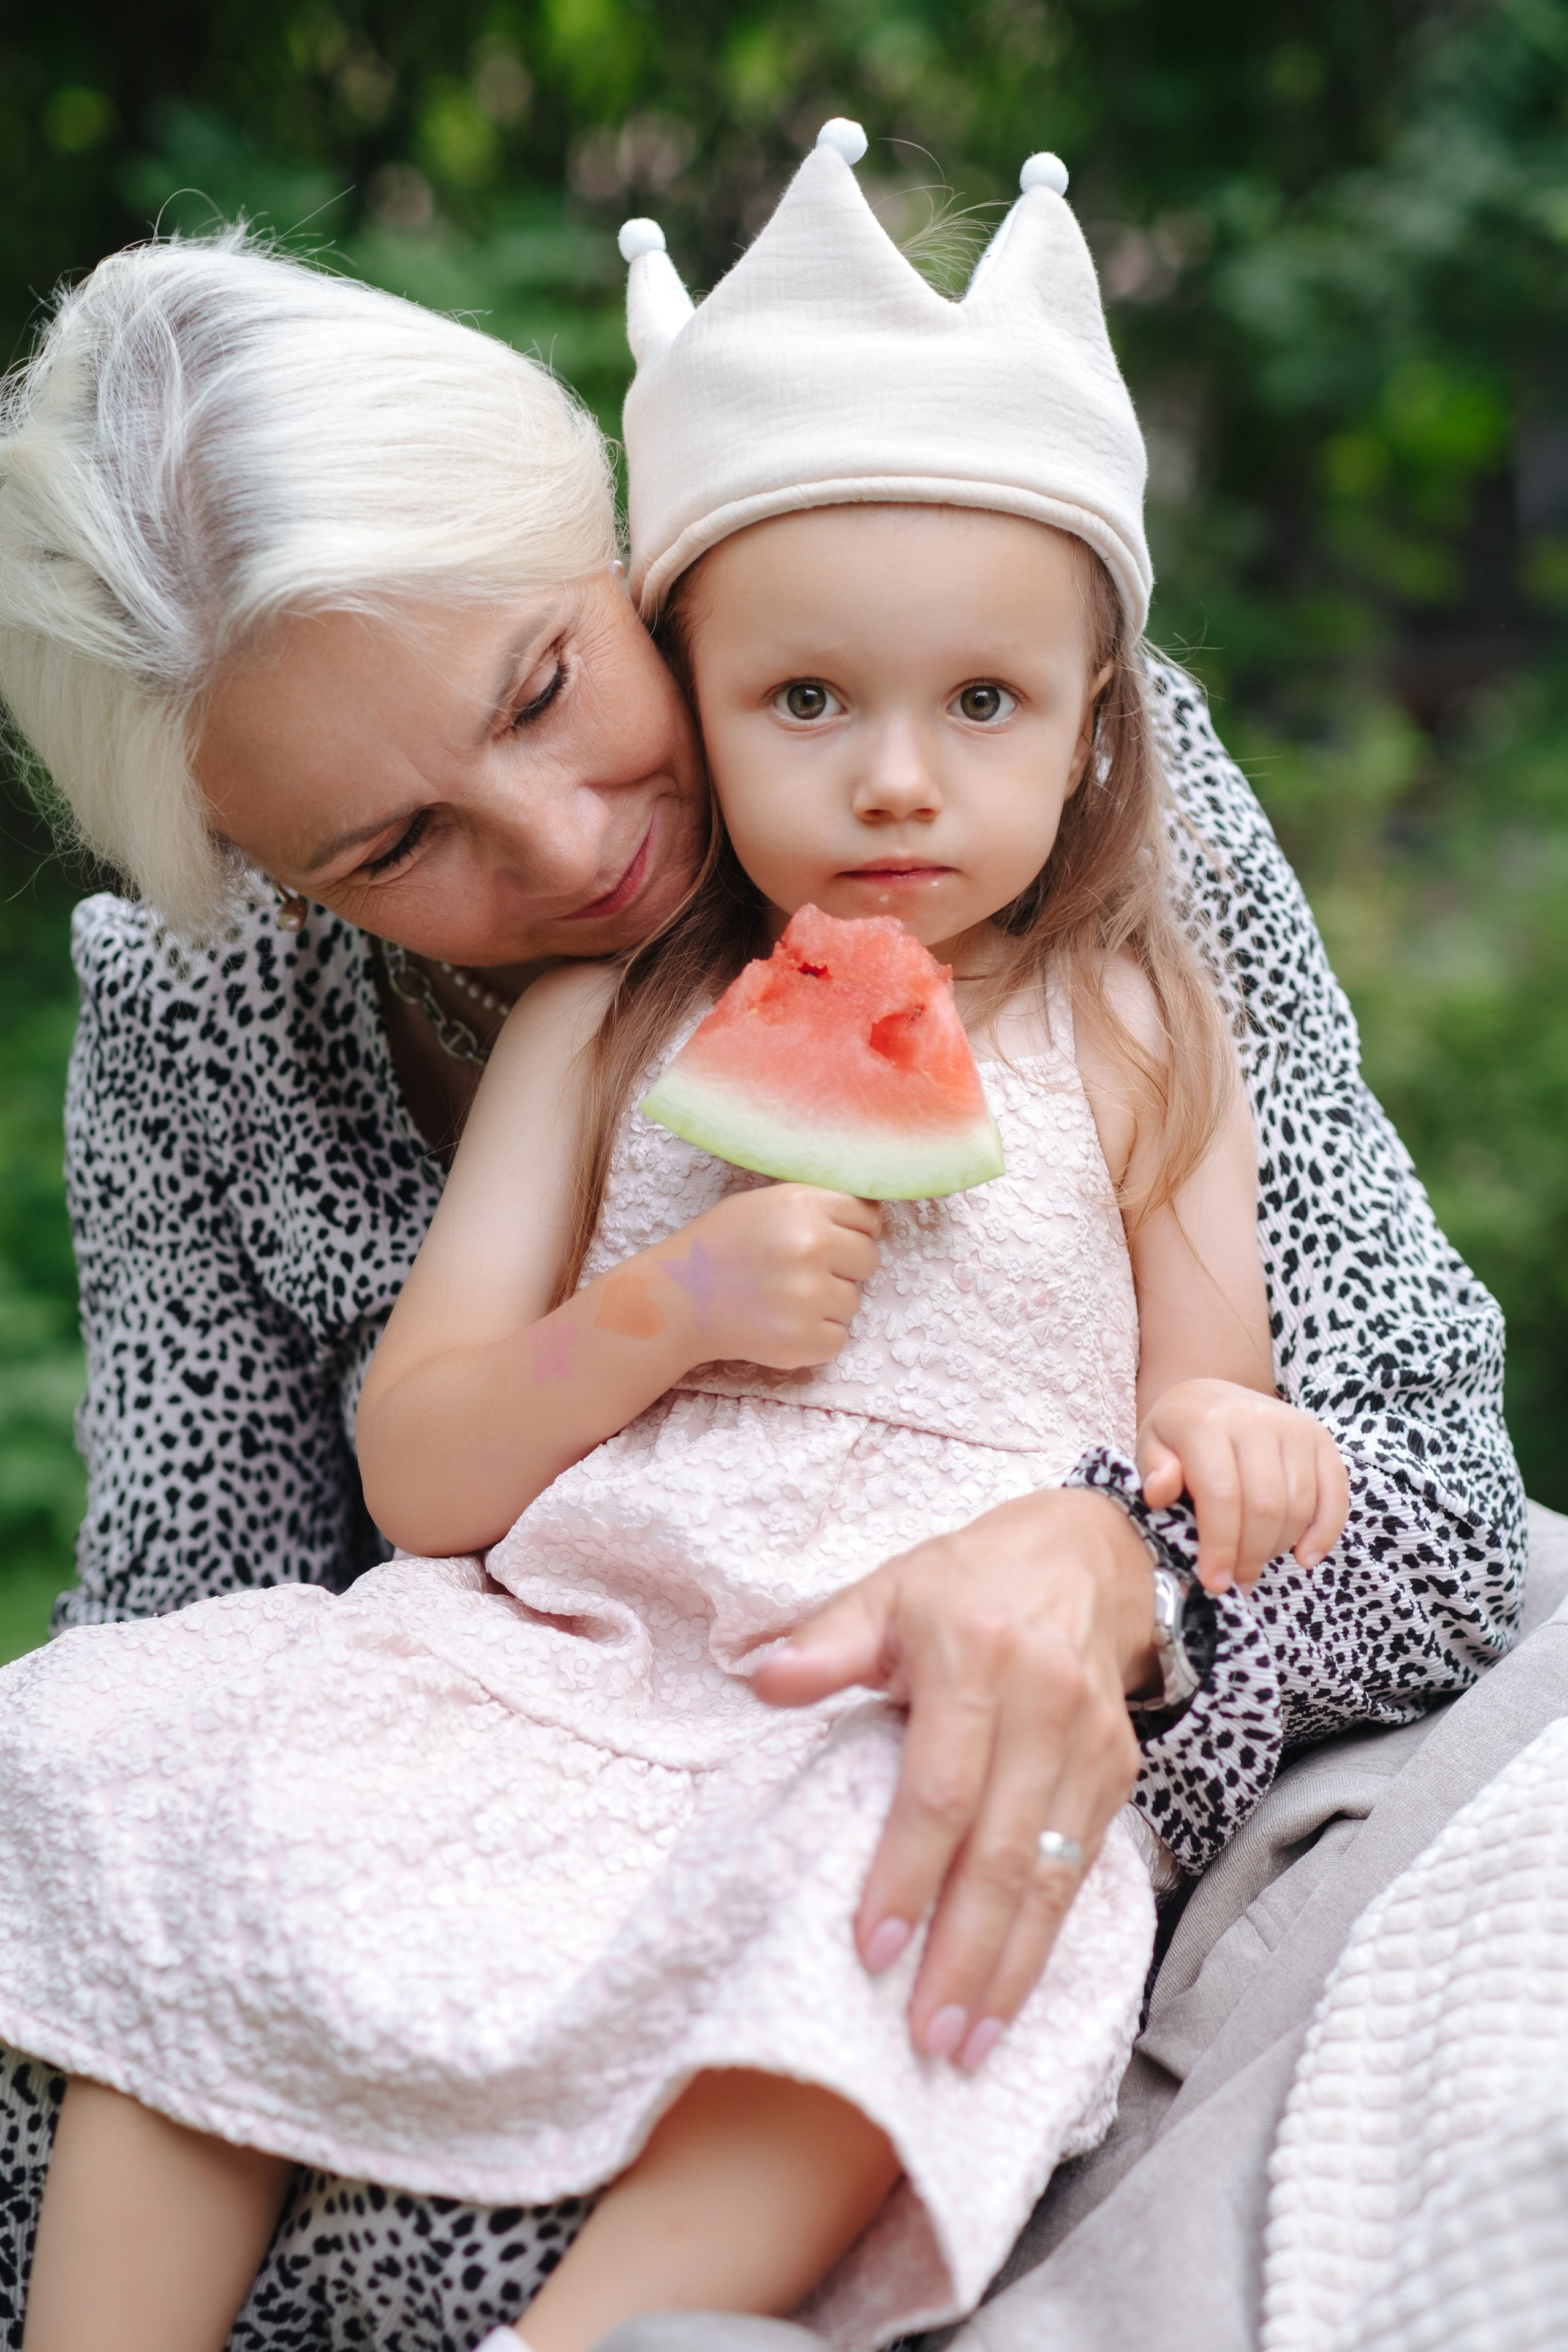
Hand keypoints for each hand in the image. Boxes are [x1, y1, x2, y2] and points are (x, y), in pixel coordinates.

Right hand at [655, 1185, 880, 1370]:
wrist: (677, 1300)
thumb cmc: (722, 1245)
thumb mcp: (766, 1203)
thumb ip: (818, 1205)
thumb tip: (873, 1216)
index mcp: (804, 1205)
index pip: (868, 1217)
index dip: (850, 1230)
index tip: (829, 1239)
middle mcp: (811, 1247)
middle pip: (868, 1259)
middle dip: (843, 1266)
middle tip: (801, 1270)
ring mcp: (809, 1296)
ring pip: (852, 1301)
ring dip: (826, 1303)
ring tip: (782, 1297)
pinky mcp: (804, 1340)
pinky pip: (838, 1337)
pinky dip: (815, 1336)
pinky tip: (781, 1322)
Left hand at [753, 1488, 1156, 2068]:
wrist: (1087, 1556)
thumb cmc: (964, 1582)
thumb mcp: (885, 1590)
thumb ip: (825, 1641)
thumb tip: (763, 1680)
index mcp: (974, 1657)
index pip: (940, 1790)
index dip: (906, 1874)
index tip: (871, 1950)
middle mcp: (1044, 1704)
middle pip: (1003, 1849)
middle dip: (966, 1952)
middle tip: (927, 2036)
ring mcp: (1091, 1742)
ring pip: (1053, 1874)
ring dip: (1013, 1968)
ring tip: (971, 2046)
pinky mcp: (1118, 1770)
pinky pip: (1083, 1867)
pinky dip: (1050, 1938)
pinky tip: (1015, 1993)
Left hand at [1137, 1378, 1348, 1594]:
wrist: (1214, 1396)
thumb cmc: (1179, 1433)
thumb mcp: (1152, 1446)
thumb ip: (1153, 1470)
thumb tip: (1159, 1493)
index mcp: (1207, 1422)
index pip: (1222, 1494)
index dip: (1221, 1545)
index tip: (1214, 1582)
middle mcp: (1256, 1419)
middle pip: (1265, 1505)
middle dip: (1251, 1555)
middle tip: (1236, 1581)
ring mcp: (1294, 1427)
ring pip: (1299, 1505)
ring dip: (1279, 1546)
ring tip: (1254, 1563)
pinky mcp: (1320, 1440)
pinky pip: (1335, 1493)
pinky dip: (1325, 1531)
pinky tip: (1304, 1557)